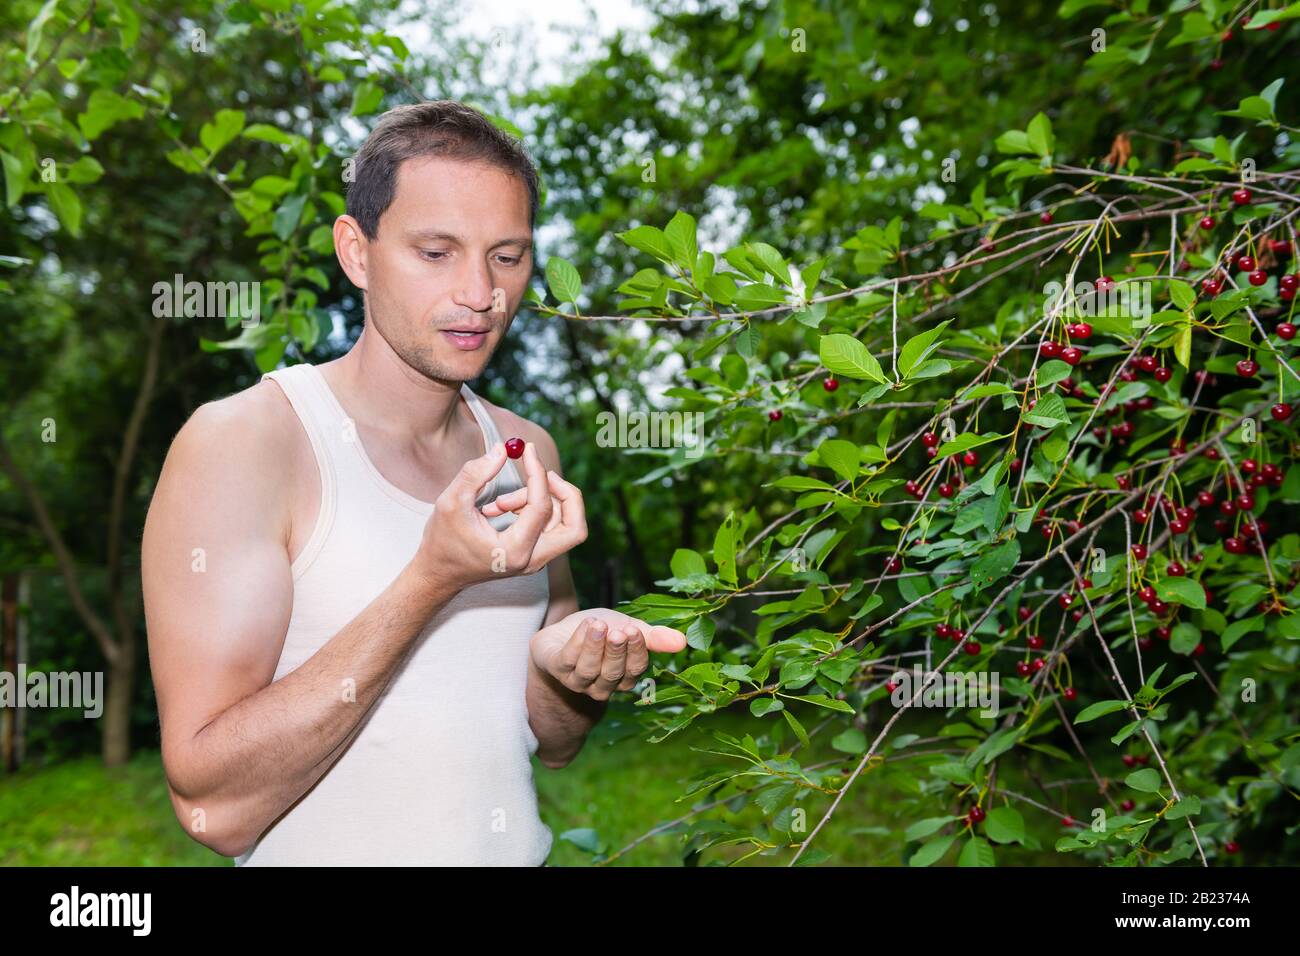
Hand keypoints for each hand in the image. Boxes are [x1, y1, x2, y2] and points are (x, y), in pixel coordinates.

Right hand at [409, 439, 586, 591]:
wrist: (437, 574)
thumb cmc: (442, 541)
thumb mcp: (451, 502)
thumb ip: (476, 474)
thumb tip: (503, 449)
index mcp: (514, 551)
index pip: (541, 506)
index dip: (537, 473)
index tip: (527, 450)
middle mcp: (531, 560)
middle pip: (575, 527)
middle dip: (566, 494)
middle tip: (545, 474)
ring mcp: (534, 560)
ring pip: (561, 523)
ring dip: (537, 500)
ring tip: (499, 501)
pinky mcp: (531, 554)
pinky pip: (548, 526)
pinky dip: (532, 509)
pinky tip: (500, 507)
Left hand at [530, 608, 686, 701]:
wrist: (565, 630)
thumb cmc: (602, 632)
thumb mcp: (628, 628)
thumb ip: (652, 637)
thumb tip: (683, 641)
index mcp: (623, 676)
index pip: (634, 670)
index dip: (636, 652)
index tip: (636, 631)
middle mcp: (601, 684)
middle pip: (613, 673)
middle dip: (617, 652)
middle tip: (620, 631)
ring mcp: (577, 680)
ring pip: (589, 670)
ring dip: (595, 647)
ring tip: (599, 625)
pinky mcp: (555, 668)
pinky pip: (567, 660)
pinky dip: (578, 642)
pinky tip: (587, 625)